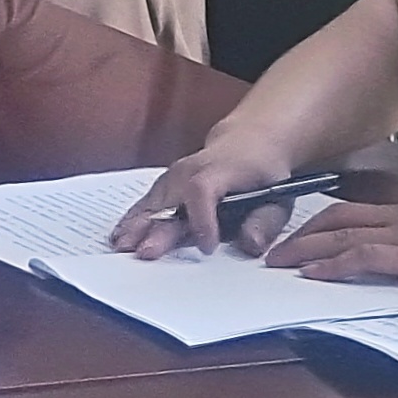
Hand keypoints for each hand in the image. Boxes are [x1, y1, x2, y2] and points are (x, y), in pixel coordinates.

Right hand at [112, 139, 289, 256]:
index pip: (203, 191)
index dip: (203, 219)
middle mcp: (189, 171)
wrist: (247, 144)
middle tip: (145, 253)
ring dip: (136, 225)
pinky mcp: (162, 186)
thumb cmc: (261, 173)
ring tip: (122, 247)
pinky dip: (132, 220)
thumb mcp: (277, 197)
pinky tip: (120, 236)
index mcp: (221, 170)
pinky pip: (145, 203)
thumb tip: (251, 244)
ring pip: (151, 202)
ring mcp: (172, 177)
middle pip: (168, 200)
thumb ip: (265, 223)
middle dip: (156, 228)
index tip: (207, 247)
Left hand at [252, 195, 397, 296]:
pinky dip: (331, 265)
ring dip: (304, 250)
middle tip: (274, 250)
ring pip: (341, 236)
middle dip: (301, 233)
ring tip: (277, 264)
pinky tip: (311, 275)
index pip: (355, 211)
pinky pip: (361, 257)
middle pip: (337, 218)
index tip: (298, 234)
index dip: (321, 222)